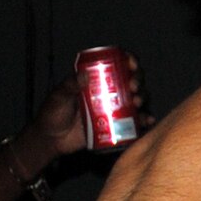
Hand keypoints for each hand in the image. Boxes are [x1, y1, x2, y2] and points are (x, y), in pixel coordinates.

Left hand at [17, 54, 152, 172]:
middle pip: (130, 80)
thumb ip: (69, 86)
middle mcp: (108, 92)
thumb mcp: (59, 97)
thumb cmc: (52, 114)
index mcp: (95, 80)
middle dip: (137, 80)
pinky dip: (144, 120)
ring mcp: (113, 108)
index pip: (116, 65)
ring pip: (136, 98)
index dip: (127, 61)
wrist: (51, 139)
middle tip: (133, 87)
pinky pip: (135, 121)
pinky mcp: (116, 125)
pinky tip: (148, 120)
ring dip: (142, 98)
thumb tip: (84, 73)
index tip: (131, 64)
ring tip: (137, 103)